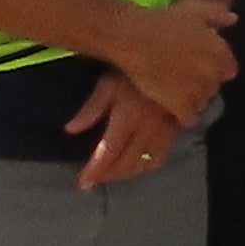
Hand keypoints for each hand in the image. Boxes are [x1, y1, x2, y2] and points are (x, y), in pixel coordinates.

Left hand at [66, 73, 181, 187]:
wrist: (174, 63)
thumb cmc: (135, 71)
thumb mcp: (108, 84)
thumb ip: (91, 109)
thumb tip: (70, 130)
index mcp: (127, 117)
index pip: (108, 153)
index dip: (94, 171)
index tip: (83, 182)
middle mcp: (146, 129)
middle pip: (124, 163)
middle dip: (106, 176)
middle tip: (93, 180)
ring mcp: (162, 132)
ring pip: (142, 165)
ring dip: (124, 175)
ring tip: (110, 175)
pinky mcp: (174, 132)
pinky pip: (159, 159)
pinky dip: (144, 168)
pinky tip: (134, 167)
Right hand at [96, 0, 238, 123]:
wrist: (136, 39)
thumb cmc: (165, 21)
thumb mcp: (195, 10)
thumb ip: (217, 15)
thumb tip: (233, 19)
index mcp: (221, 53)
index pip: (230, 69)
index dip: (216, 68)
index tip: (203, 65)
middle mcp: (213, 74)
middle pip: (215, 86)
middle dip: (204, 83)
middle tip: (187, 77)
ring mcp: (197, 91)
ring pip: (202, 102)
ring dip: (194, 99)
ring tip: (178, 92)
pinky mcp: (179, 105)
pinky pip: (188, 118)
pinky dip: (184, 117)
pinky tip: (175, 110)